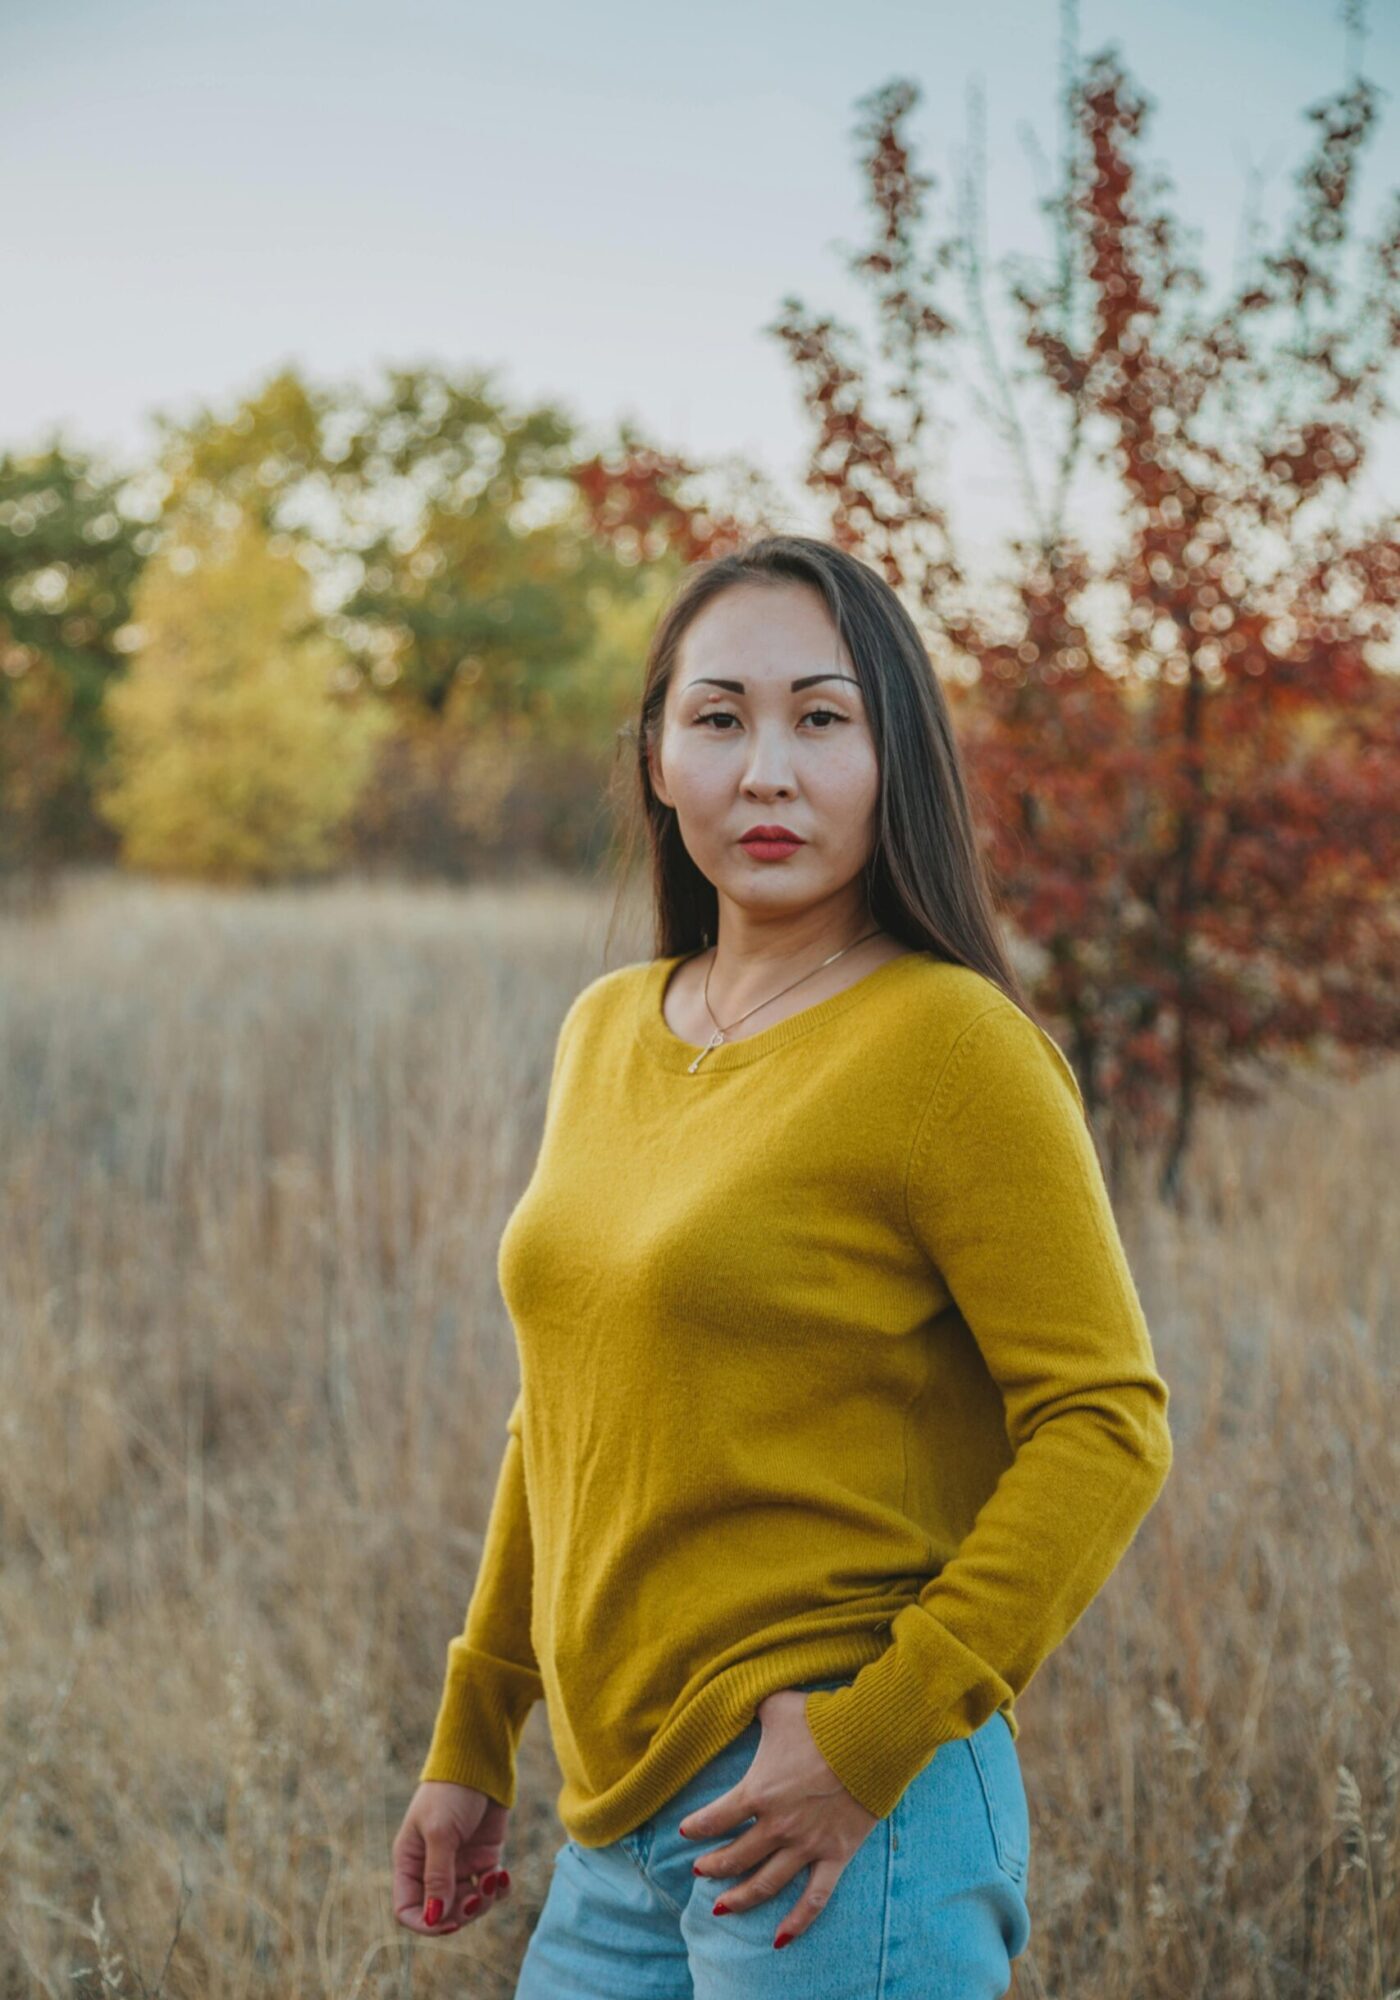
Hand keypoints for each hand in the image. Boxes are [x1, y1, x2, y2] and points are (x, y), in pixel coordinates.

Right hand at [391, 1781, 513, 1935]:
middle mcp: (432, 1868)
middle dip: (462, 1913)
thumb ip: (437, 1876)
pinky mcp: (484, 1858)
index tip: (449, 1922)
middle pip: (442, 1914)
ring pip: (468, 1905)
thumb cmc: (451, 1791)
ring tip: (494, 1879)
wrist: (481, 1761)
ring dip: (483, 1901)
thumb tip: (435, 1919)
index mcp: (411, 1862)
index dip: (426, 1924)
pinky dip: (498, 1889)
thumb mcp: (440, 1832)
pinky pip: (490, 1889)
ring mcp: (459, 1865)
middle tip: (478, 1897)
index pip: (408, 1910)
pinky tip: (503, 1874)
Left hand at [677, 1687, 879, 1949]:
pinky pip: (814, 1898)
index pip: (716, 1818)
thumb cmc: (821, 1719)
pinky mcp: (834, 1855)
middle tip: (700, 1871)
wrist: (870, 1738)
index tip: (686, 1832)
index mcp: (758, 1791)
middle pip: (736, 1857)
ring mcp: (805, 1845)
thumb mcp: (778, 1705)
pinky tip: (780, 1941)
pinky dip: (797, 1923)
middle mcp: (777, 1825)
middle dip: (713, 1866)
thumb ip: (754, 1705)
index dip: (697, 1827)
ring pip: (765, 1883)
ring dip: (740, 1899)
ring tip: (721, 1908)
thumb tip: (740, 1693)